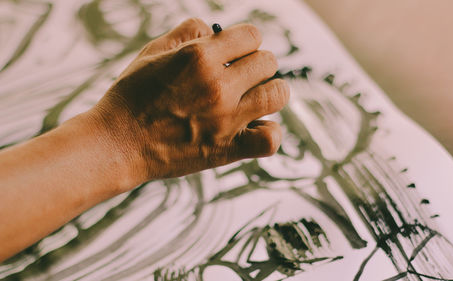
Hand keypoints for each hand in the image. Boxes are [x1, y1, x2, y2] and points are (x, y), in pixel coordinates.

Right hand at [89, 18, 289, 187]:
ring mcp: (226, 119)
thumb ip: (187, 32)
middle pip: (268, 62)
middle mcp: (218, 85)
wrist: (116, 145)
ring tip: (257, 96)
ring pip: (278, 94)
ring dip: (272, 91)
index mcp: (199, 57)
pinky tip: (256, 127)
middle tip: (244, 75)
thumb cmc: (131, 96)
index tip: (237, 52)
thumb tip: (214, 29)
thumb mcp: (152, 52)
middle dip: (258, 64)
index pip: (252, 35)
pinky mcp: (227, 149)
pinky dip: (269, 133)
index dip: (246, 41)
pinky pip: (270, 139)